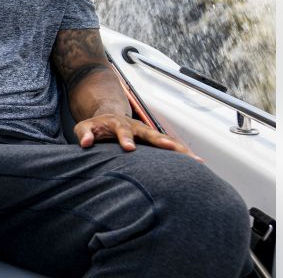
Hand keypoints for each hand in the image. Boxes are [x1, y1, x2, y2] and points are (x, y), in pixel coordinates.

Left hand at [74, 113, 200, 160]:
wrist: (108, 117)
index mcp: (118, 124)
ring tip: (195, 161)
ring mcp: (147, 134)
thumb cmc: (96, 127)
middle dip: (162, 142)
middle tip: (173, 149)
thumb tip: (84, 143)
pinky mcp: (155, 142)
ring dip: (180, 150)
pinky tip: (198, 164)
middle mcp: (137, 127)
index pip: (122, 130)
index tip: (129, 148)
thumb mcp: (84, 127)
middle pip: (151, 134)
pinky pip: (170, 148)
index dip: (126, 139)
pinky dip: (182, 155)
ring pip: (166, 141)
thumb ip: (84, 134)